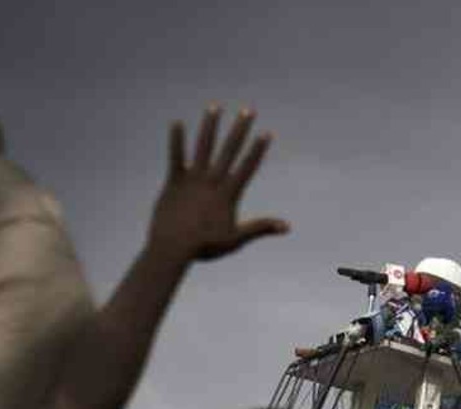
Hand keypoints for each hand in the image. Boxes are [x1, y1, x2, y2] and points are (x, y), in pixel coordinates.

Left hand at [148, 106, 288, 261]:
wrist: (173, 248)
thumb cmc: (205, 246)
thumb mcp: (236, 239)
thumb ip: (260, 228)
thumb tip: (287, 227)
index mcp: (228, 194)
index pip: (247, 166)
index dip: (258, 149)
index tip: (267, 133)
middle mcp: (212, 181)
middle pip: (229, 150)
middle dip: (240, 129)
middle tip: (248, 110)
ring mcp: (192, 180)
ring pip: (203, 147)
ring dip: (210, 126)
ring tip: (215, 107)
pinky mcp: (174, 182)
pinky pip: (175, 156)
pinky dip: (176, 140)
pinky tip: (177, 123)